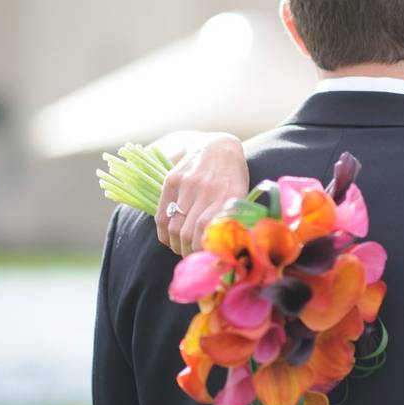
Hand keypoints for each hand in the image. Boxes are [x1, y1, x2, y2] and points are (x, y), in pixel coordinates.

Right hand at [154, 133, 248, 255]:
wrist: (219, 146)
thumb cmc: (233, 177)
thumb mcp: (241, 194)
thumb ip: (232, 218)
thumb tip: (226, 250)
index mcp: (228, 194)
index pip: (206, 230)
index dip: (201, 250)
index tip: (203, 259)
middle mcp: (206, 189)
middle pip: (188, 232)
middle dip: (188, 252)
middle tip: (191, 257)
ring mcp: (187, 183)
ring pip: (174, 226)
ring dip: (175, 245)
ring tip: (180, 249)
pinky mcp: (172, 179)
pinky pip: (162, 213)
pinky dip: (163, 232)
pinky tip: (168, 239)